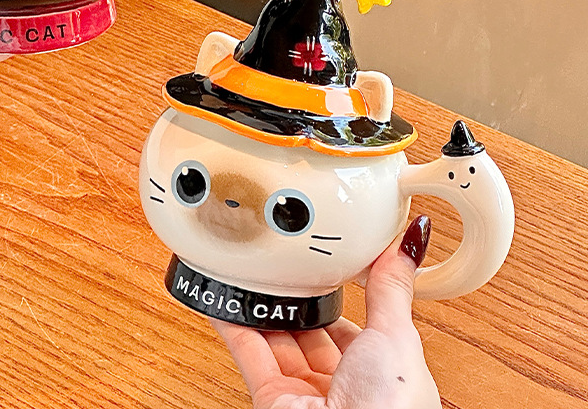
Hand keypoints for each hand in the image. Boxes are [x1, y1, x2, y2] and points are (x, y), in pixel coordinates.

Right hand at [212, 216, 440, 408]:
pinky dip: (234, 325)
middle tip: (284, 265)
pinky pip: (248, 353)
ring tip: (251, 273)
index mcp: (381, 376)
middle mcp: (343, 388)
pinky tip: (226, 300)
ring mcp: (304, 395)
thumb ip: (391, 288)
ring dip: (264, 309)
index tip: (325, 267)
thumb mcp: (397, 335)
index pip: (354, 330)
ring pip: (278, 341)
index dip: (339, 298)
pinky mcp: (270, 400)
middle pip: (312, 335)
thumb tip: (410, 243)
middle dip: (299, 302)